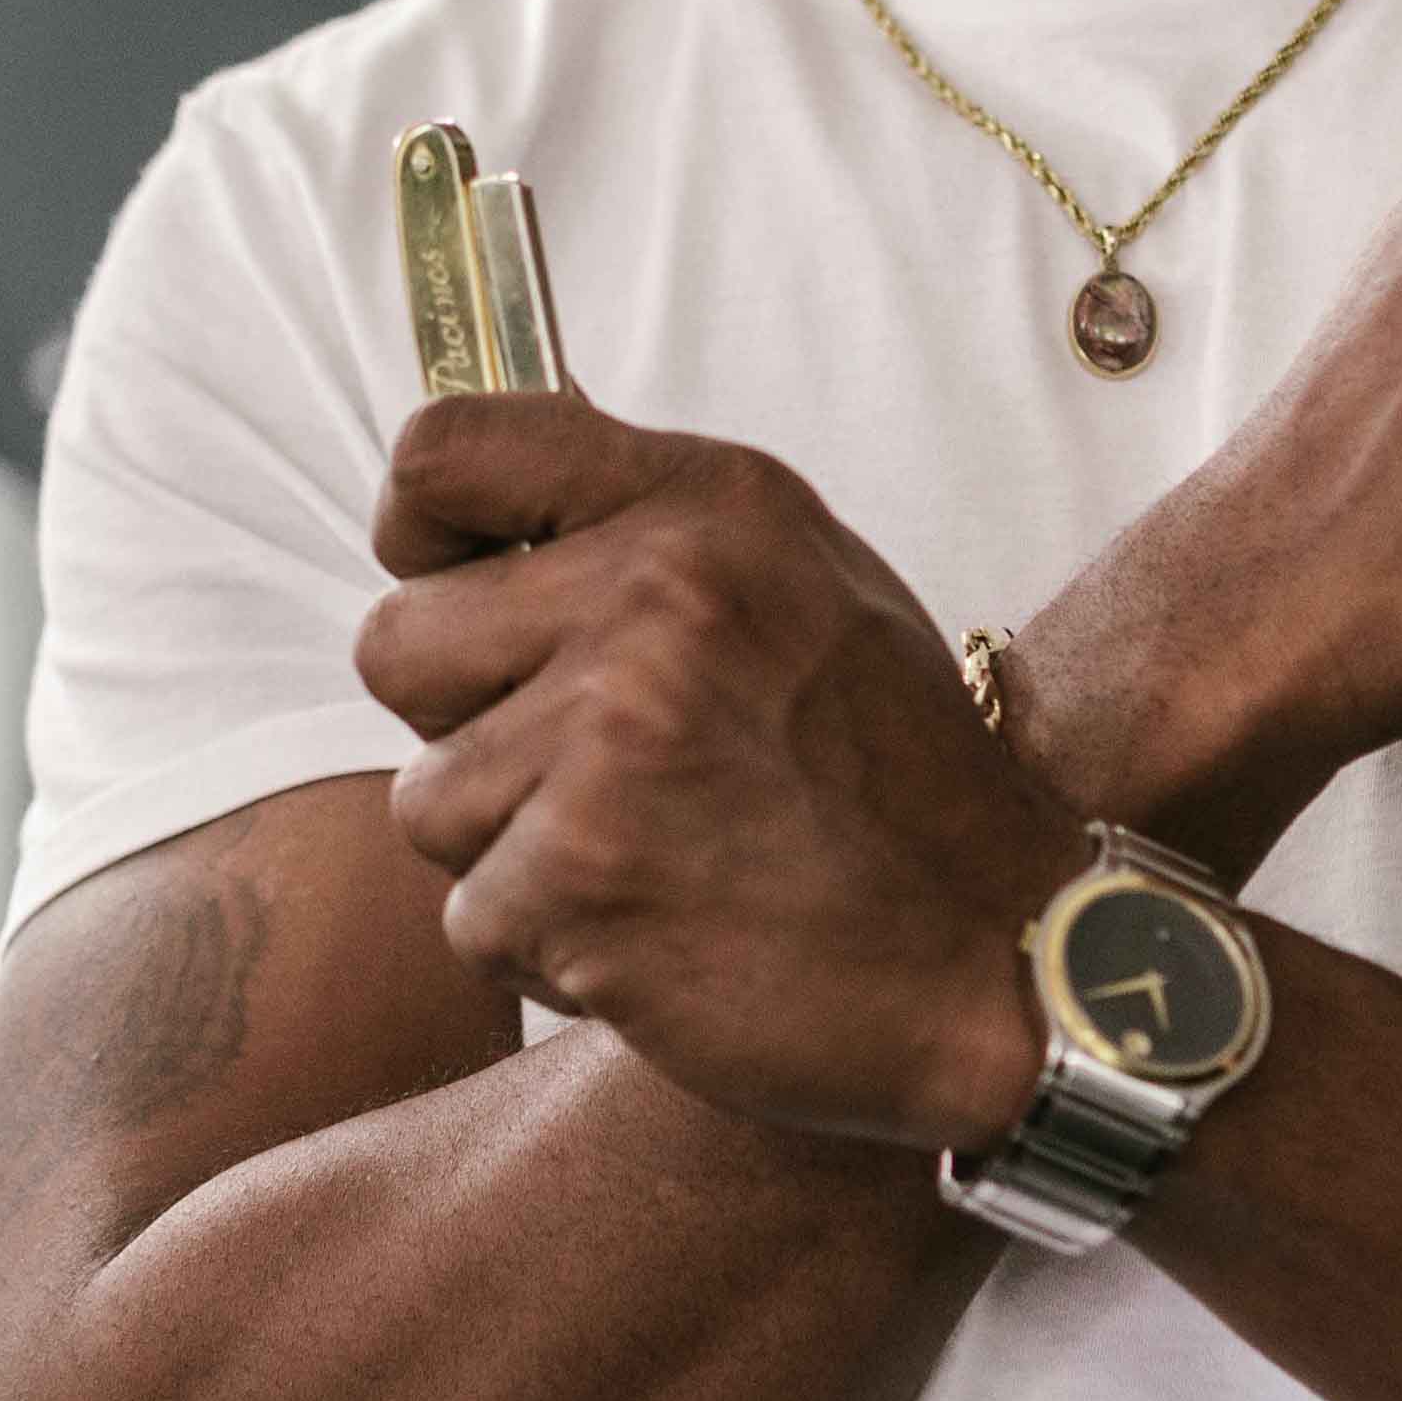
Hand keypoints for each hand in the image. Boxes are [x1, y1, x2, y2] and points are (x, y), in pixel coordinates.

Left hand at [357, 394, 1074, 1156]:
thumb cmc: (897, 777)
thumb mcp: (804, 580)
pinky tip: (667, 933)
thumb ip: (648, 530)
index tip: (455, 583)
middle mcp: (653, 596)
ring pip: (428, 798)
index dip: (417, 531)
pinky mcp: (582, 875)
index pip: (443, 449)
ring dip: (514, 850)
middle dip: (469, 723)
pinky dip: (551, 947)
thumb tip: (472, 507)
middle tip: (594, 769)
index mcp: (707, 505)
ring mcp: (612, 736)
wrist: (1003, 951)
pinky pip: (474, 917)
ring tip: (657, 855)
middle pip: (397, 642)